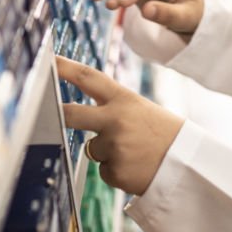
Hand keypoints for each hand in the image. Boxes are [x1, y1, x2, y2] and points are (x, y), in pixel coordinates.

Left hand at [57, 55, 183, 194]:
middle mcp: (115, 120)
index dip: (64, 67)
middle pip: (71, 114)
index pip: (88, 77)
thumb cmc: (164, 133)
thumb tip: (76, 114)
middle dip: (57, 114)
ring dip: (107, 152)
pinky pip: (104, 170)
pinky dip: (117, 170)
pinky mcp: (114, 171)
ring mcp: (113, 146)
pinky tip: (136, 167)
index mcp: (124, 99)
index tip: (47, 60)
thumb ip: (113, 108)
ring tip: (134, 152)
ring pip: (92, 148)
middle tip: (43, 112)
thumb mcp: (141, 109)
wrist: (189, 163)